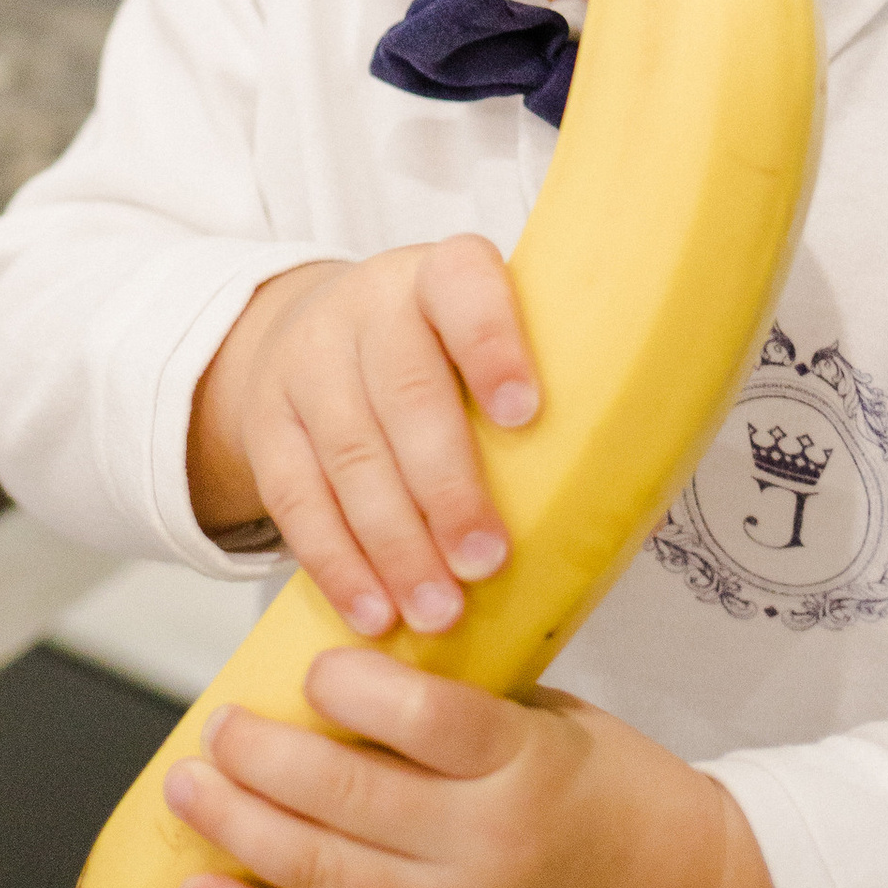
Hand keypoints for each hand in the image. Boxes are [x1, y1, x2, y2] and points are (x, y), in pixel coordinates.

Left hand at [165, 648, 789, 887]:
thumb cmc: (627, 798)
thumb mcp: (562, 724)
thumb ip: (468, 702)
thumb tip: (360, 655)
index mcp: (527, 767)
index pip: (426, 721)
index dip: (355, 684)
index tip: (313, 661)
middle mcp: (485, 848)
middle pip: (349, 798)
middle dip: (262, 758)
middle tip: (216, 725)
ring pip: (322, 874)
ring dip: (239, 829)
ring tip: (187, 789)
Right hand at [186, 238, 537, 638]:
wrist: (316, 334)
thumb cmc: (440, 356)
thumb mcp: (484, 337)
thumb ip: (544, 386)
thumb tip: (620, 488)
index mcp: (441, 276)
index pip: (464, 289)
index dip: (493, 347)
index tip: (526, 416)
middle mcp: (369, 307)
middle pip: (405, 392)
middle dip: (447, 486)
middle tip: (486, 561)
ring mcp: (308, 362)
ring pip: (350, 456)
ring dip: (395, 544)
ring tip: (438, 610)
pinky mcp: (267, 424)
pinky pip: (296, 498)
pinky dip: (338, 563)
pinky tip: (373, 611)